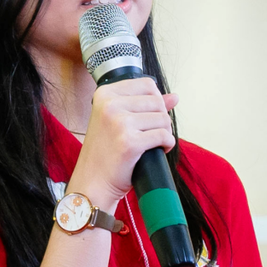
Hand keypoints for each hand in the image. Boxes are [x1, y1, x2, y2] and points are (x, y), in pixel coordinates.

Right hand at [69, 78, 175, 201]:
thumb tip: (174, 97)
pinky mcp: (129, 142)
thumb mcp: (118, 120)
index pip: (147, 84)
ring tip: (151, 143)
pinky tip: (156, 151)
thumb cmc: (105, 153)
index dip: (156, 101)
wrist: (92, 181)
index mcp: (105, 94)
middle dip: (161, 119)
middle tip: (150, 134)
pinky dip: (167, 145)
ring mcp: (119, 123)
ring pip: (163, 119)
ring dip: (164, 133)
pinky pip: (164, 136)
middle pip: (157, 101)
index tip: (148, 117)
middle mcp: (109, 105)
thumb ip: (145, 105)